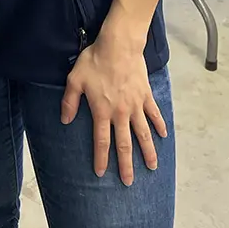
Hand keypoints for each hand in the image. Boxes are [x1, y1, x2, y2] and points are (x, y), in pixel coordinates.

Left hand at [61, 28, 166, 185]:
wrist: (119, 45)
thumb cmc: (94, 60)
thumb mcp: (75, 79)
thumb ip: (69, 101)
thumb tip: (65, 120)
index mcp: (102, 111)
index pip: (102, 141)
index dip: (101, 158)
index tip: (102, 173)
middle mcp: (121, 113)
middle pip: (124, 144)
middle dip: (126, 165)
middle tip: (129, 182)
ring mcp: (136, 105)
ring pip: (143, 133)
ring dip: (147, 151)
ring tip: (152, 167)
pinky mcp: (146, 95)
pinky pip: (154, 114)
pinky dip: (159, 126)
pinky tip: (163, 136)